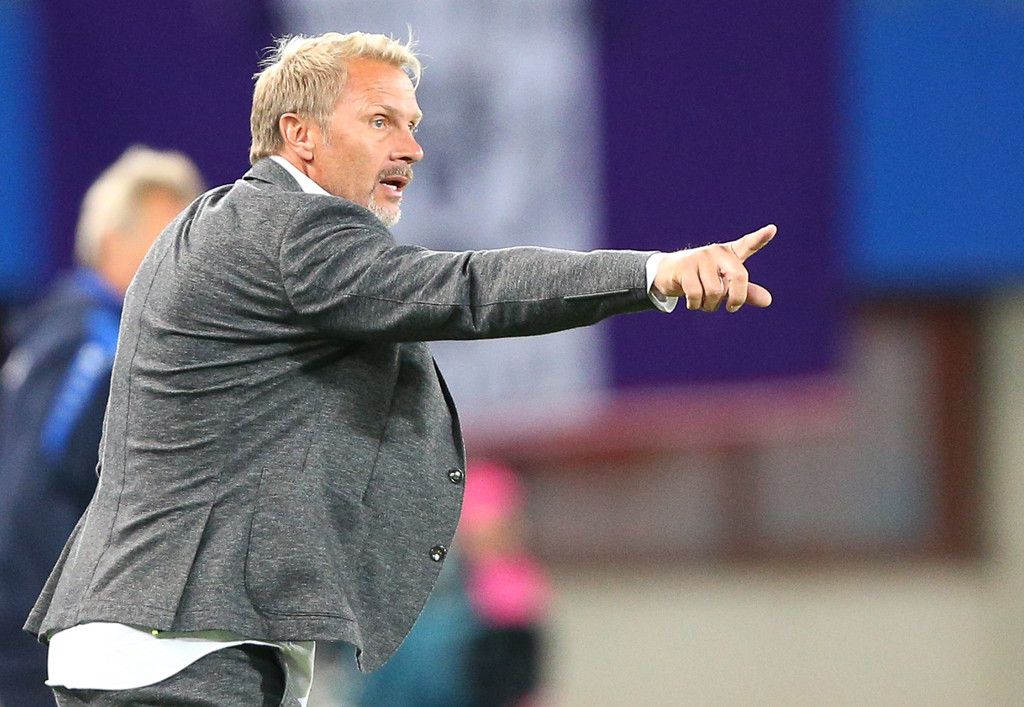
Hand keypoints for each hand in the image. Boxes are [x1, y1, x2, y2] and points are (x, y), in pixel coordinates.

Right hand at [652, 224, 775, 311]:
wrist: (668, 274)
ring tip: (704, 302)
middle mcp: (717, 252)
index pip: (748, 244)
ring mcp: (700, 258)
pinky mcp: (684, 267)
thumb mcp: (725, 285)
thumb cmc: (701, 279)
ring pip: (715, 291)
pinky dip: (696, 305)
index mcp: (730, 254)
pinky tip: (692, 303)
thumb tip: (768, 301)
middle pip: (738, 277)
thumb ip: (746, 292)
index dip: (760, 238)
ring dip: (710, 305)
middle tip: (731, 308)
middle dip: (736, 298)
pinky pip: (697, 294)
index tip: (772, 229)